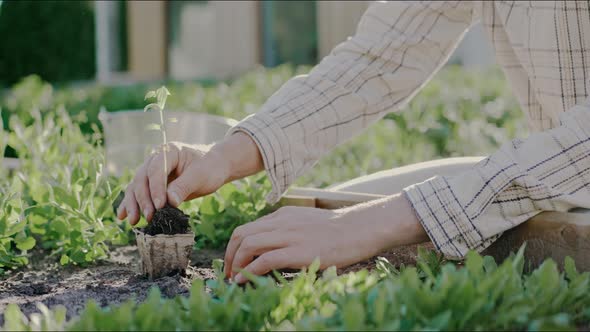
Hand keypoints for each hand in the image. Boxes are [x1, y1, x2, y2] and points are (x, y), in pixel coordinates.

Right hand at [117, 132, 263, 224]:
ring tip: (134, 221)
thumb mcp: (201, 176)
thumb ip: (184, 186)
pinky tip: (123, 216)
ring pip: (136, 186)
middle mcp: (156, 159)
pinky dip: (130, 204)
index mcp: (169, 152)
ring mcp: (152, 171)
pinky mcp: (152, 183)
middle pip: (142, 178)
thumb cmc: (210, 167)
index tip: (159, 206)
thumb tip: (169, 202)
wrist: (215, 166)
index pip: (156, 169)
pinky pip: (137, 193)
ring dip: (133, 204)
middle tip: (149, 217)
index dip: (156, 188)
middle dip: (143, 199)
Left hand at [224, 194, 427, 282]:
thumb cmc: (336, 230)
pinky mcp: (297, 251)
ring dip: (235, 263)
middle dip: (229, 255)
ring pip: (248, 244)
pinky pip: (264, 259)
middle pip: (241, 234)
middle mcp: (280, 223)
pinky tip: (245, 281)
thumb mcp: (306, 223)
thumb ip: (288, 230)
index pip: (247, 228)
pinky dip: (249, 271)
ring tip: (234, 279)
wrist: (359, 229)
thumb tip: (272, 250)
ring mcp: (288, 236)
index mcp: (281, 216)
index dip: (234, 246)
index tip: (233, 262)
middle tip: (228, 273)